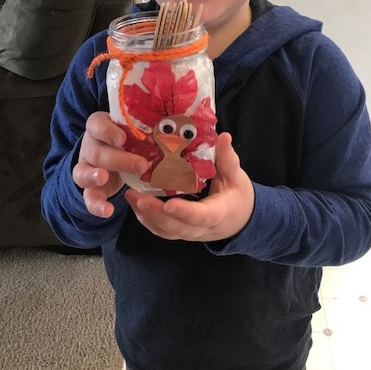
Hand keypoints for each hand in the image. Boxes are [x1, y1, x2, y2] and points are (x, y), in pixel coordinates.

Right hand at [73, 111, 148, 218]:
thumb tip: (174, 131)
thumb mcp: (136, 131)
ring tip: (103, 178)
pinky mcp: (89, 188)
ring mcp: (86, 167)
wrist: (116, 155)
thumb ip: (147, 131)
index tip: (123, 139)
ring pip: (82, 172)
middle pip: (97, 152)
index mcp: (99, 127)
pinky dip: (96, 205)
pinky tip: (108, 211)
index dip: (108, 132)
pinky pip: (89, 197)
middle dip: (119, 159)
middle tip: (141, 166)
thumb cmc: (130, 139)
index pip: (98, 125)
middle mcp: (90, 146)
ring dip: (92, 176)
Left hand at [124, 132, 253, 240]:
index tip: (168, 204)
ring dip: (146, 216)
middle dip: (155, 213)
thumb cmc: (238, 195)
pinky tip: (135, 204)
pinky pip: (162, 231)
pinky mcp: (181, 232)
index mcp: (219, 213)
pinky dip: (147, 220)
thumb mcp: (237, 176)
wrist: (240, 219)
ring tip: (131, 197)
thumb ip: (228, 159)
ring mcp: (190, 233)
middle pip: (177, 227)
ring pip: (166, 231)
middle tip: (136, 196)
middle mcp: (202, 228)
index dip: (184, 211)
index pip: (201, 216)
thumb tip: (224, 136)